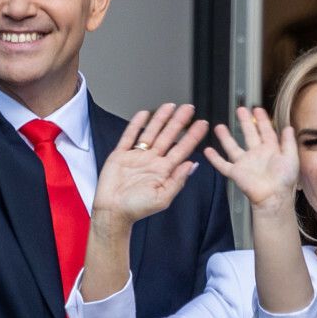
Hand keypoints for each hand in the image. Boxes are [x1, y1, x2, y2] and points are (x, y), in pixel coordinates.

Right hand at [94, 105, 208, 231]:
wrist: (113, 211)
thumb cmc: (137, 209)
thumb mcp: (163, 198)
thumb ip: (177, 181)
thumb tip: (192, 165)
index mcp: (164, 171)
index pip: (182, 150)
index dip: (192, 136)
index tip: (202, 124)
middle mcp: (152, 161)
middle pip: (168, 136)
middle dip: (179, 122)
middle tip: (189, 108)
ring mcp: (137, 156)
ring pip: (151, 132)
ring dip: (161, 119)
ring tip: (170, 106)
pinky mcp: (121, 154)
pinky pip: (129, 136)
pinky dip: (136, 124)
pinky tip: (144, 114)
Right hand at [202, 105, 298, 213]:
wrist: (273, 197)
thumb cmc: (284, 181)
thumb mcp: (291, 158)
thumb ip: (288, 142)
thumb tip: (289, 127)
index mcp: (271, 150)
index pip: (266, 131)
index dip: (262, 120)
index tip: (257, 108)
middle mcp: (257, 155)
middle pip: (249, 134)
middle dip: (245, 121)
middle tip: (240, 109)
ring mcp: (245, 163)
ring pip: (233, 147)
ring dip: (226, 137)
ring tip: (219, 126)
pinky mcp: (236, 172)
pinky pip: (223, 164)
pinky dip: (214, 158)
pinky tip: (207, 151)